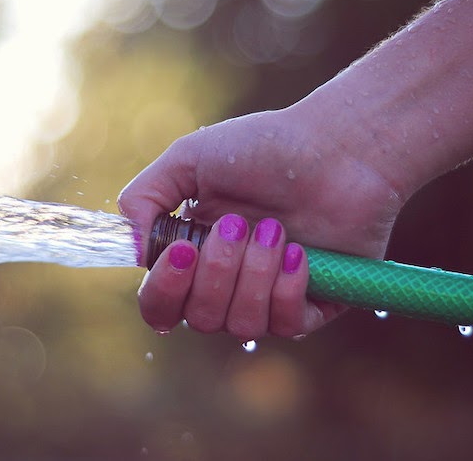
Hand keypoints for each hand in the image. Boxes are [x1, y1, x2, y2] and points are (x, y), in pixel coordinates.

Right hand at [118, 107, 404, 339]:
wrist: (339, 146)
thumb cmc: (264, 147)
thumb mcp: (189, 159)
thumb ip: (144, 198)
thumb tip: (133, 251)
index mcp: (194, 254)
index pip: (160, 304)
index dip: (164, 289)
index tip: (184, 250)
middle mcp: (227, 283)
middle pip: (198, 319)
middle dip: (217, 272)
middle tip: (239, 223)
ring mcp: (269, 296)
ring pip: (241, 325)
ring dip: (253, 275)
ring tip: (275, 230)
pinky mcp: (314, 305)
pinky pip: (287, 326)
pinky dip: (287, 289)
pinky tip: (300, 253)